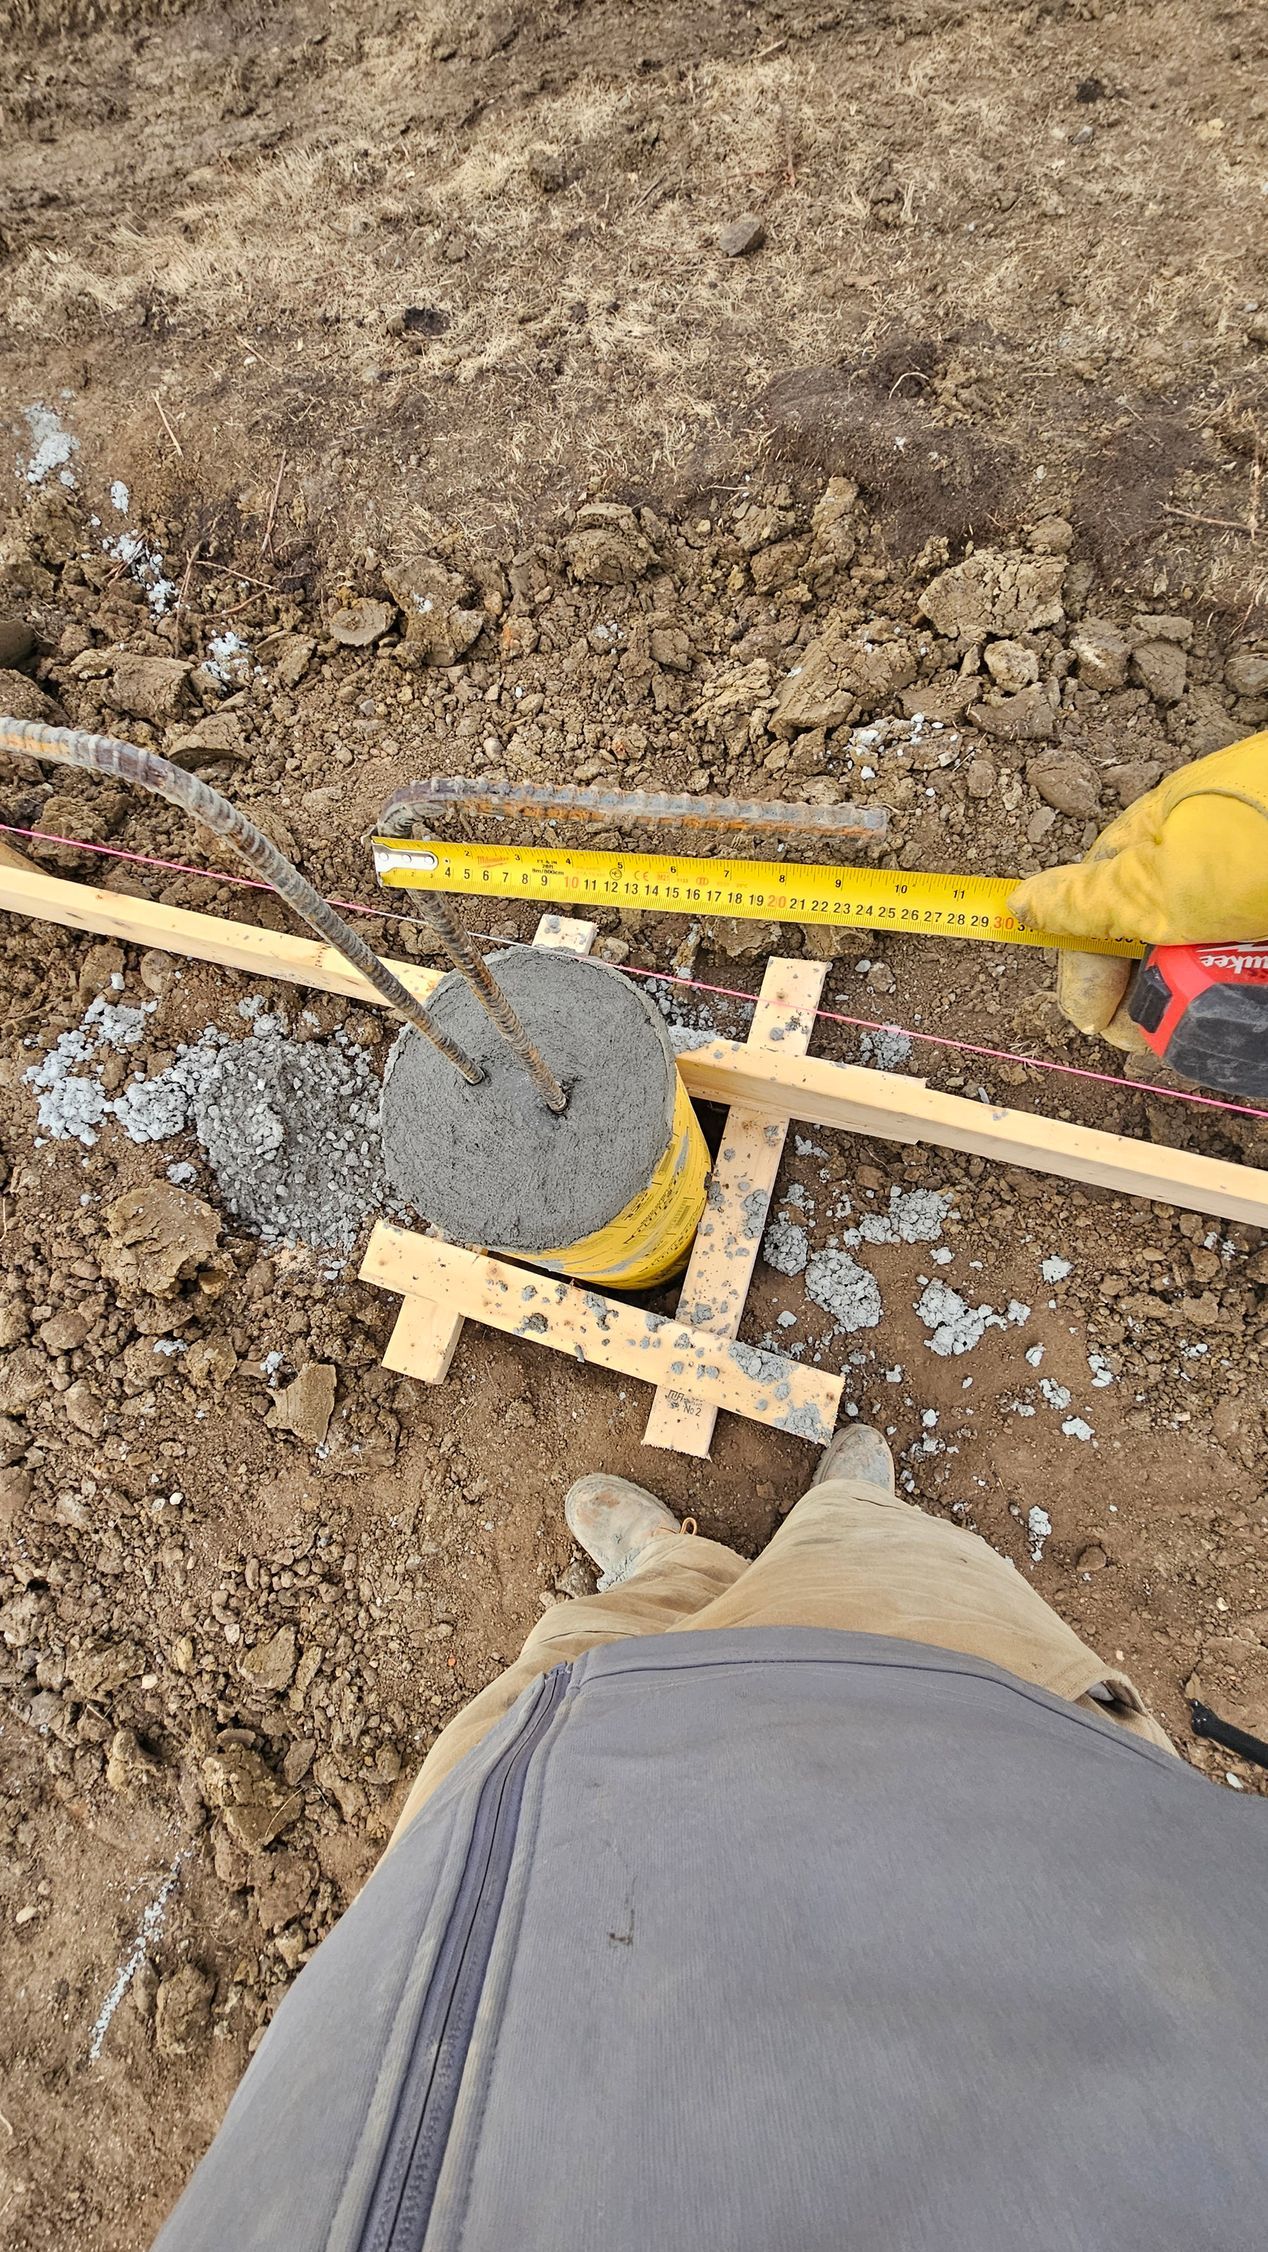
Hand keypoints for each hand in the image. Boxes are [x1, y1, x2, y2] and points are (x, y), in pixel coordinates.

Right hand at [1008, 733, 1267, 1048]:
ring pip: (1208, 980)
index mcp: (1153, 846)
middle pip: (1154, 959)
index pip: (1093, 920)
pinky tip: (1249, 1021)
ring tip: (1218, 1031)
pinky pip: (1249, 990)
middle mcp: (1201, 875)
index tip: (1098, 1023)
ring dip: (1207, 1014)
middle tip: (1165, 1038)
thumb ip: (1083, 903)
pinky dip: (1248, 1015)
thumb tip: (1015, 905)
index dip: (1089, 976)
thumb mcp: (1156, 879)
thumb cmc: (1261, 834)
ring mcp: (1245, 909)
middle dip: (1154, 1006)